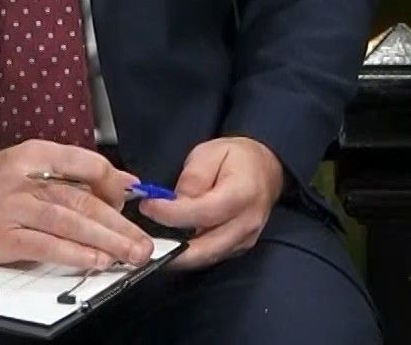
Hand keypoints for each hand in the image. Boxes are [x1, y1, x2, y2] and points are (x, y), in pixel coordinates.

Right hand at [0, 140, 154, 268]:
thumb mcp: (33, 166)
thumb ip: (75, 174)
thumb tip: (124, 185)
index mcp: (37, 154)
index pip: (86, 163)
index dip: (113, 183)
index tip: (131, 199)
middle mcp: (26, 179)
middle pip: (82, 200)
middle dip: (118, 223)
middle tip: (143, 241)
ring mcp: (14, 208)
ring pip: (68, 222)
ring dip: (103, 240)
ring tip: (128, 254)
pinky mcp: (4, 237)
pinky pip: (45, 246)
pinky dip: (73, 254)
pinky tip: (94, 260)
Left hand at [139, 137, 283, 269]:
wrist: (266, 169)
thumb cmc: (237, 158)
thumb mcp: (210, 153)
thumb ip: (192, 178)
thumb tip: (175, 202)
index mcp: (242, 194)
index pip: (203, 213)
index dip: (171, 214)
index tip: (148, 206)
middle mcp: (247, 223)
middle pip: (205, 248)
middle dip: (171, 248)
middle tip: (144, 240)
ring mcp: (245, 240)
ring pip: (206, 258)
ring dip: (178, 256)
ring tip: (153, 244)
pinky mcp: (240, 248)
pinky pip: (211, 257)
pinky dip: (190, 256)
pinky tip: (172, 245)